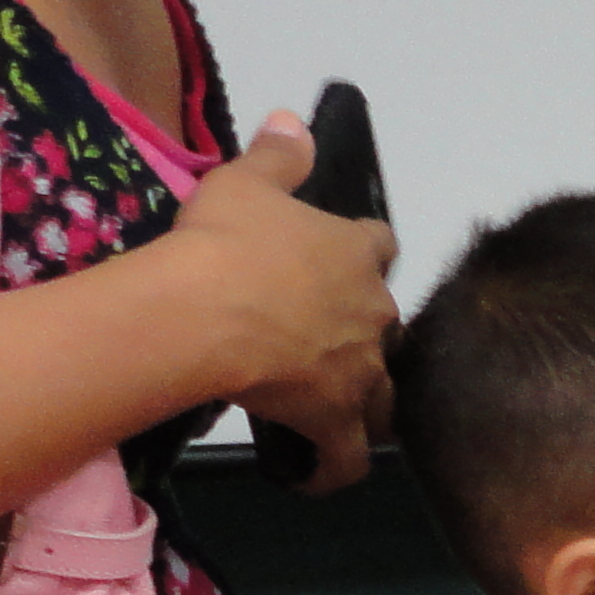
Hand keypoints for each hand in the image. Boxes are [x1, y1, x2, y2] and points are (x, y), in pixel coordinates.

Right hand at [164, 116, 397, 492]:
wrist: (205, 309)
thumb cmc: (222, 241)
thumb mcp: (244, 181)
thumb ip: (276, 154)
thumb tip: (294, 121)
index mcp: (356, 253)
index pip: (380, 244)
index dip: (364, 249)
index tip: (347, 256)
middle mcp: (373, 313)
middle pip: (389, 324)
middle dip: (367, 331)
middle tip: (325, 339)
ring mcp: (361, 369)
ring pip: (385, 394)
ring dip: (369, 402)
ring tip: (341, 409)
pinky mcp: (337, 416)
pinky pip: (349, 456)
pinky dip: (336, 467)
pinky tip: (317, 474)